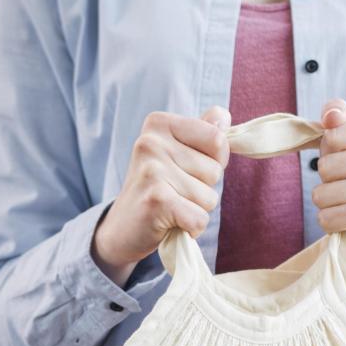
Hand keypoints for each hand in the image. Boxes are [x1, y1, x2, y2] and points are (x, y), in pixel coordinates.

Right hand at [92, 106, 230, 283]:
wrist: (121, 229)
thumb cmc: (156, 189)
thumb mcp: (176, 153)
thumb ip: (202, 132)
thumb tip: (224, 115)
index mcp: (159, 124)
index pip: (217, 139)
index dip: (214, 162)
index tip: (186, 170)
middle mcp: (151, 142)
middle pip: (215, 170)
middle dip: (203, 188)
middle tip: (173, 192)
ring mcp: (152, 171)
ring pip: (209, 197)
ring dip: (195, 209)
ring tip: (170, 207)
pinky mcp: (156, 201)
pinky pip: (199, 218)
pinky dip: (191, 228)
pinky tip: (169, 223)